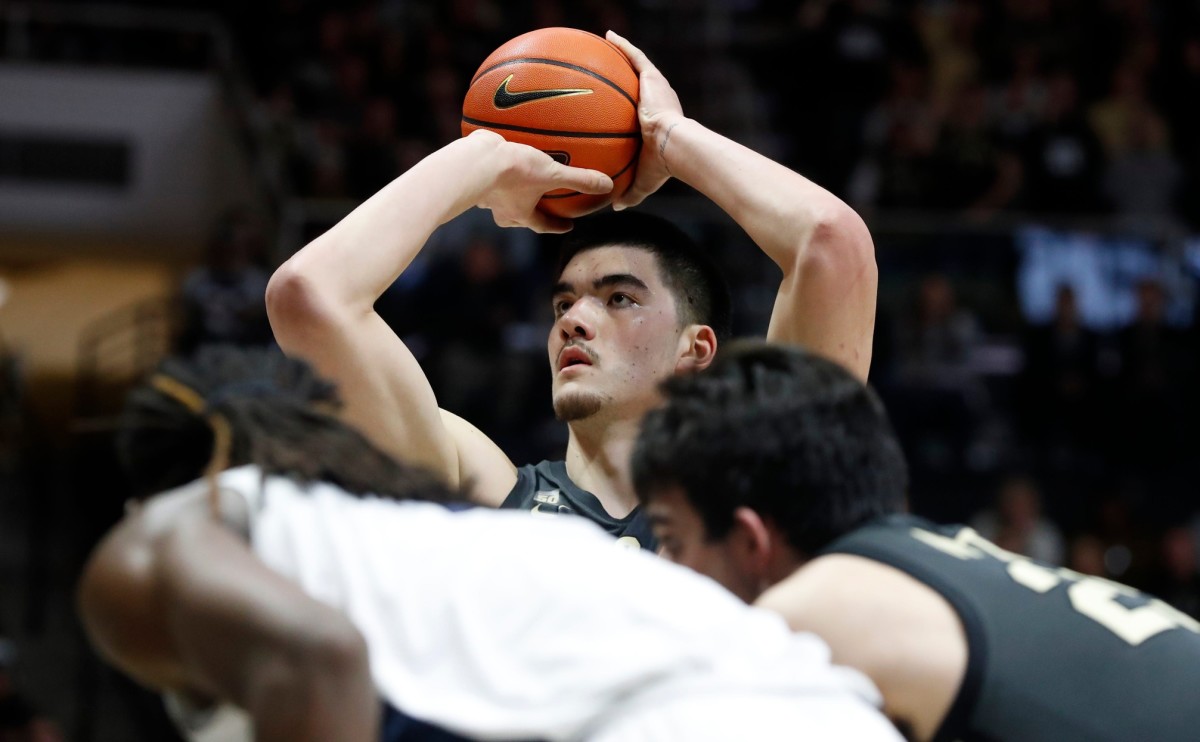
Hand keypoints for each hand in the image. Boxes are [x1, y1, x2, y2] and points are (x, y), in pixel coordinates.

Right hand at [470, 131, 613, 232]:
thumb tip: (607, 186)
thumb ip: (579, 179)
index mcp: (520, 214)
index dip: (557, 226)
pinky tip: (500, 159)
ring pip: (501, 199)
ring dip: (511, 193)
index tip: (568, 226)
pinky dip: (496, 172)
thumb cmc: (513, 172)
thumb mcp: (552, 173)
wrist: (475, 160)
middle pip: (519, 217)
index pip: (543, 226)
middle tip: (540, 205)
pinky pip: (489, 177)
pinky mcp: (476, 175)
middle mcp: (501, 209)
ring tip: (519, 181)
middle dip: (530, 212)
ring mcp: (485, 194)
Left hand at [606, 31, 685, 209]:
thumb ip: (630, 192)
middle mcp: (658, 101)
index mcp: (657, 122)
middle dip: (628, 78)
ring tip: (608, 44)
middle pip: (641, 85)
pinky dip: (623, 46)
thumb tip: (616, 207)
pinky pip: (635, 56)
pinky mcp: (654, 78)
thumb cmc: (663, 165)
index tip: (622, 106)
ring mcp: (656, 88)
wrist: (675, 146)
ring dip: (624, 54)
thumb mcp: (643, 181)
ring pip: (638, 66)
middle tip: (613, 72)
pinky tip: (609, 36)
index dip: (634, 107)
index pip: (644, 112)